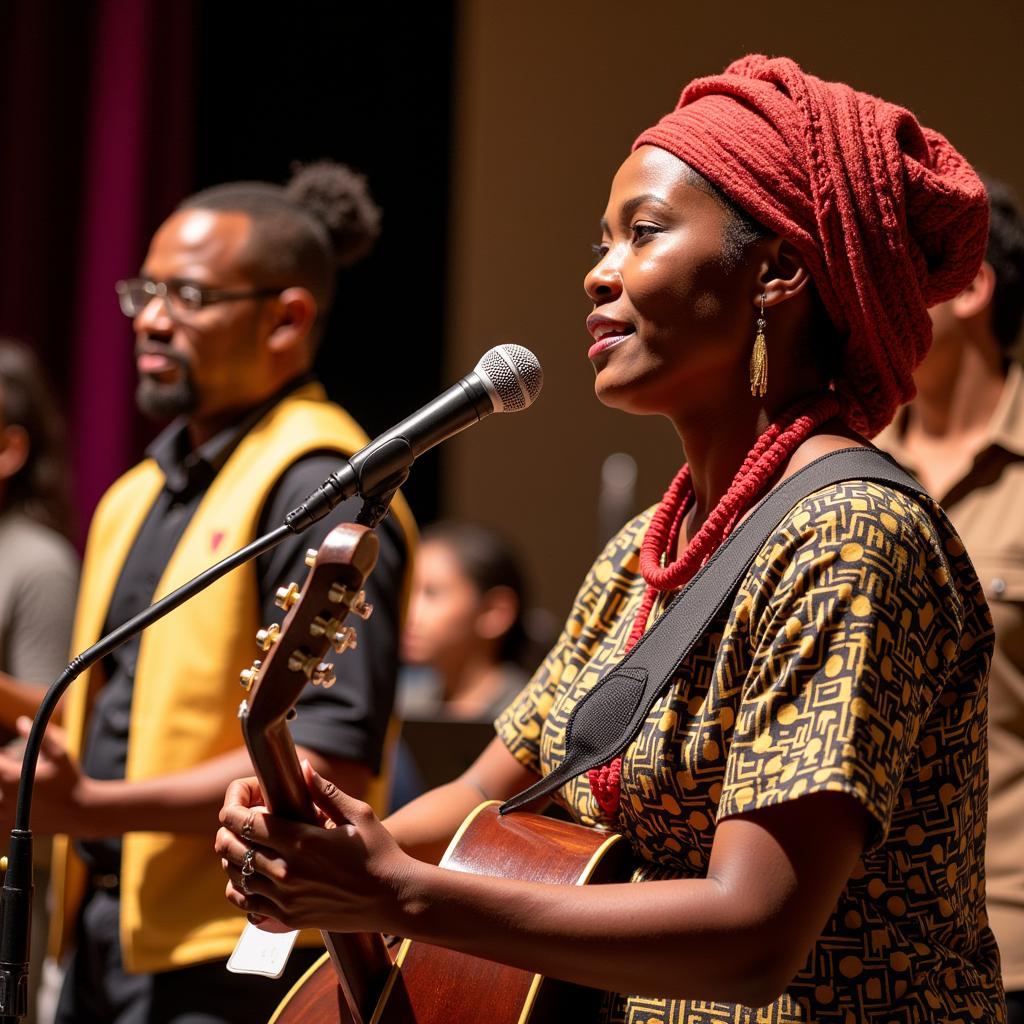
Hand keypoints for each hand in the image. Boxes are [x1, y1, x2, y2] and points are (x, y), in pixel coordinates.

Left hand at [0, 717, 89, 833]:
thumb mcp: (60, 755)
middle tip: (10, 764)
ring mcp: (7, 814)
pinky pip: (0, 814)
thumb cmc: (70, 780)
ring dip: (2, 788)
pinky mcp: (11, 826)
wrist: (80, 811)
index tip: (5, 754)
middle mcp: (5, 797)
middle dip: (2, 768)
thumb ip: (40, 737)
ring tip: (16, 781)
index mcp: (12, 778)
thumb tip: (21, 721)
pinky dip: (4, 803)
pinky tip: (14, 797)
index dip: (0, 756)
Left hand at [216, 761, 413, 933]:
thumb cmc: (379, 852)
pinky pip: (246, 905)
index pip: (246, 822)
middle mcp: (287, 871)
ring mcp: (285, 898)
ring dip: (231, 858)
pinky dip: (239, 889)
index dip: (233, 808)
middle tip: (234, 822)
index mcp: (302, 840)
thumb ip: (325, 791)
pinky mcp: (288, 918)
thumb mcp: (358, 814)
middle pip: (232, 848)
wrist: (393, 898)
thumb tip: (304, 768)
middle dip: (227, 830)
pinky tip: (247, 879)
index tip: (237, 802)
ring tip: (241, 847)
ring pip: (235, 877)